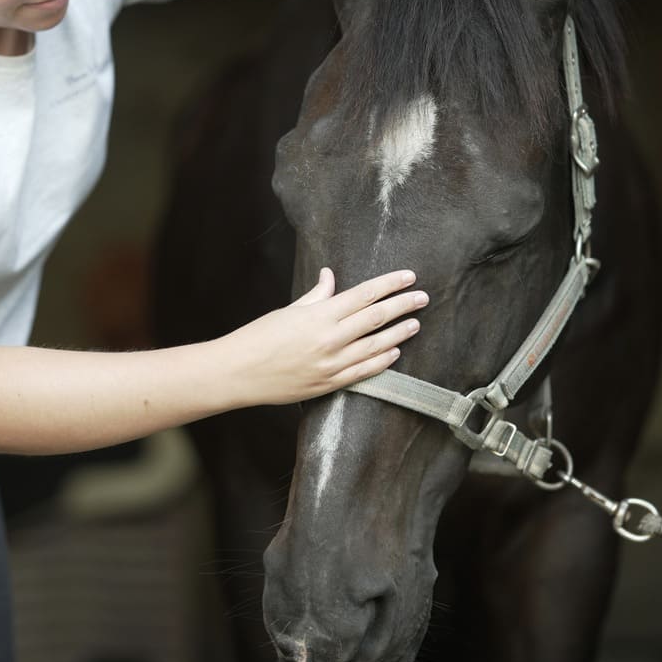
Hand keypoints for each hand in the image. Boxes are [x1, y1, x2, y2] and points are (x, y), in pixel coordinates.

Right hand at [218, 268, 427, 405]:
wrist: (237, 373)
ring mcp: (331, 364)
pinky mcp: (328, 384)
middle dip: (403, 306)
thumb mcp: (288, 310)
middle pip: (377, 318)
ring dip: (399, 333)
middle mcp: (330, 339)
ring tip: (415, 323)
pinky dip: (382, 360)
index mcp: (319, 315)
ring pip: (376, 346)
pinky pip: (363, 372)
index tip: (409, 277)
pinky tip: (394, 352)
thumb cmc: (258, 337)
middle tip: (423, 298)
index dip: (390, 284)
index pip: (365, 295)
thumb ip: (316, 296)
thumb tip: (330, 277)